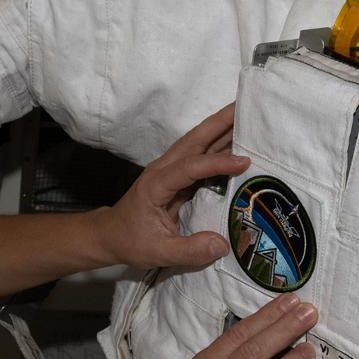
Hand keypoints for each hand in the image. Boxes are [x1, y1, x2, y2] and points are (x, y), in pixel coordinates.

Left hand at [97, 104, 247, 269]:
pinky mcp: (178, 176)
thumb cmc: (131, 241)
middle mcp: (163, 169)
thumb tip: (223, 244)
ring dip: (221, 128)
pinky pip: (201, 156)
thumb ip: (190, 250)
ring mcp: (170, 169)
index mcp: (156, 184)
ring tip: (247, 116)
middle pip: (194, 140)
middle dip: (220, 122)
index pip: (190, 167)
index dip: (217, 163)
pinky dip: (220, 145)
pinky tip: (238, 143)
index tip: (244, 161)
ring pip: (198, 143)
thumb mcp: (158, 252)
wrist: (111, 234)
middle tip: (246, 106)